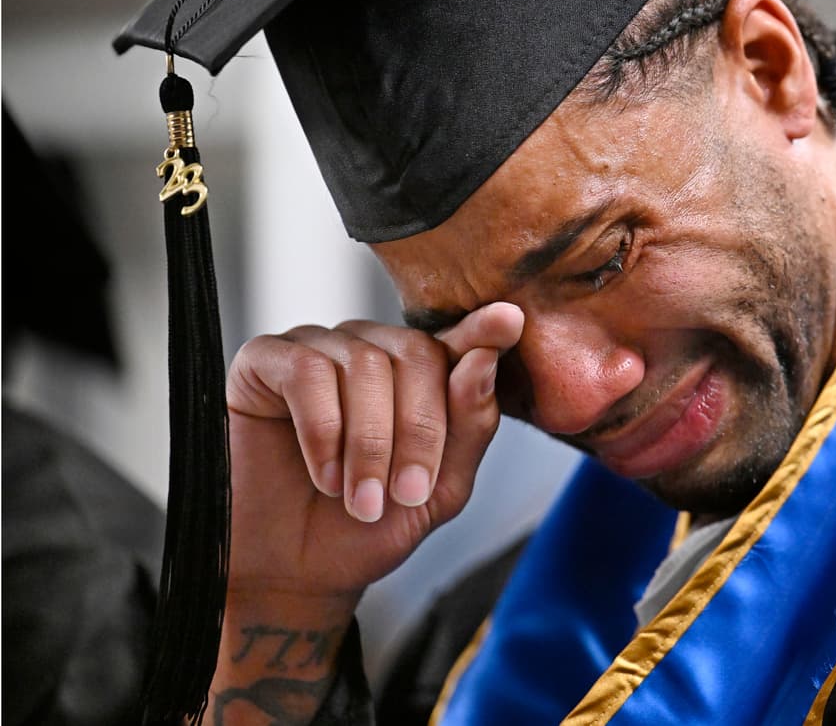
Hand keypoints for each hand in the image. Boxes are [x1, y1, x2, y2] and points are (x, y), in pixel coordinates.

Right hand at [223, 302, 523, 601]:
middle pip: (416, 354)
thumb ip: (469, 425)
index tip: (510, 322)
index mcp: (419, 372)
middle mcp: (370, 348)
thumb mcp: (440, 488)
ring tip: (362, 501)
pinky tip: (325, 476)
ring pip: (364, 365)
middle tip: (405, 495)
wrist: (297, 574)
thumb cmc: (369, 528)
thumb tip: (482, 360)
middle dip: (418, 432)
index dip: (482, 331)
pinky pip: (307, 372)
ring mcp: (317, 348)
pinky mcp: (264, 361)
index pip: (458, 342)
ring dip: (369, 444)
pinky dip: (323, 430)